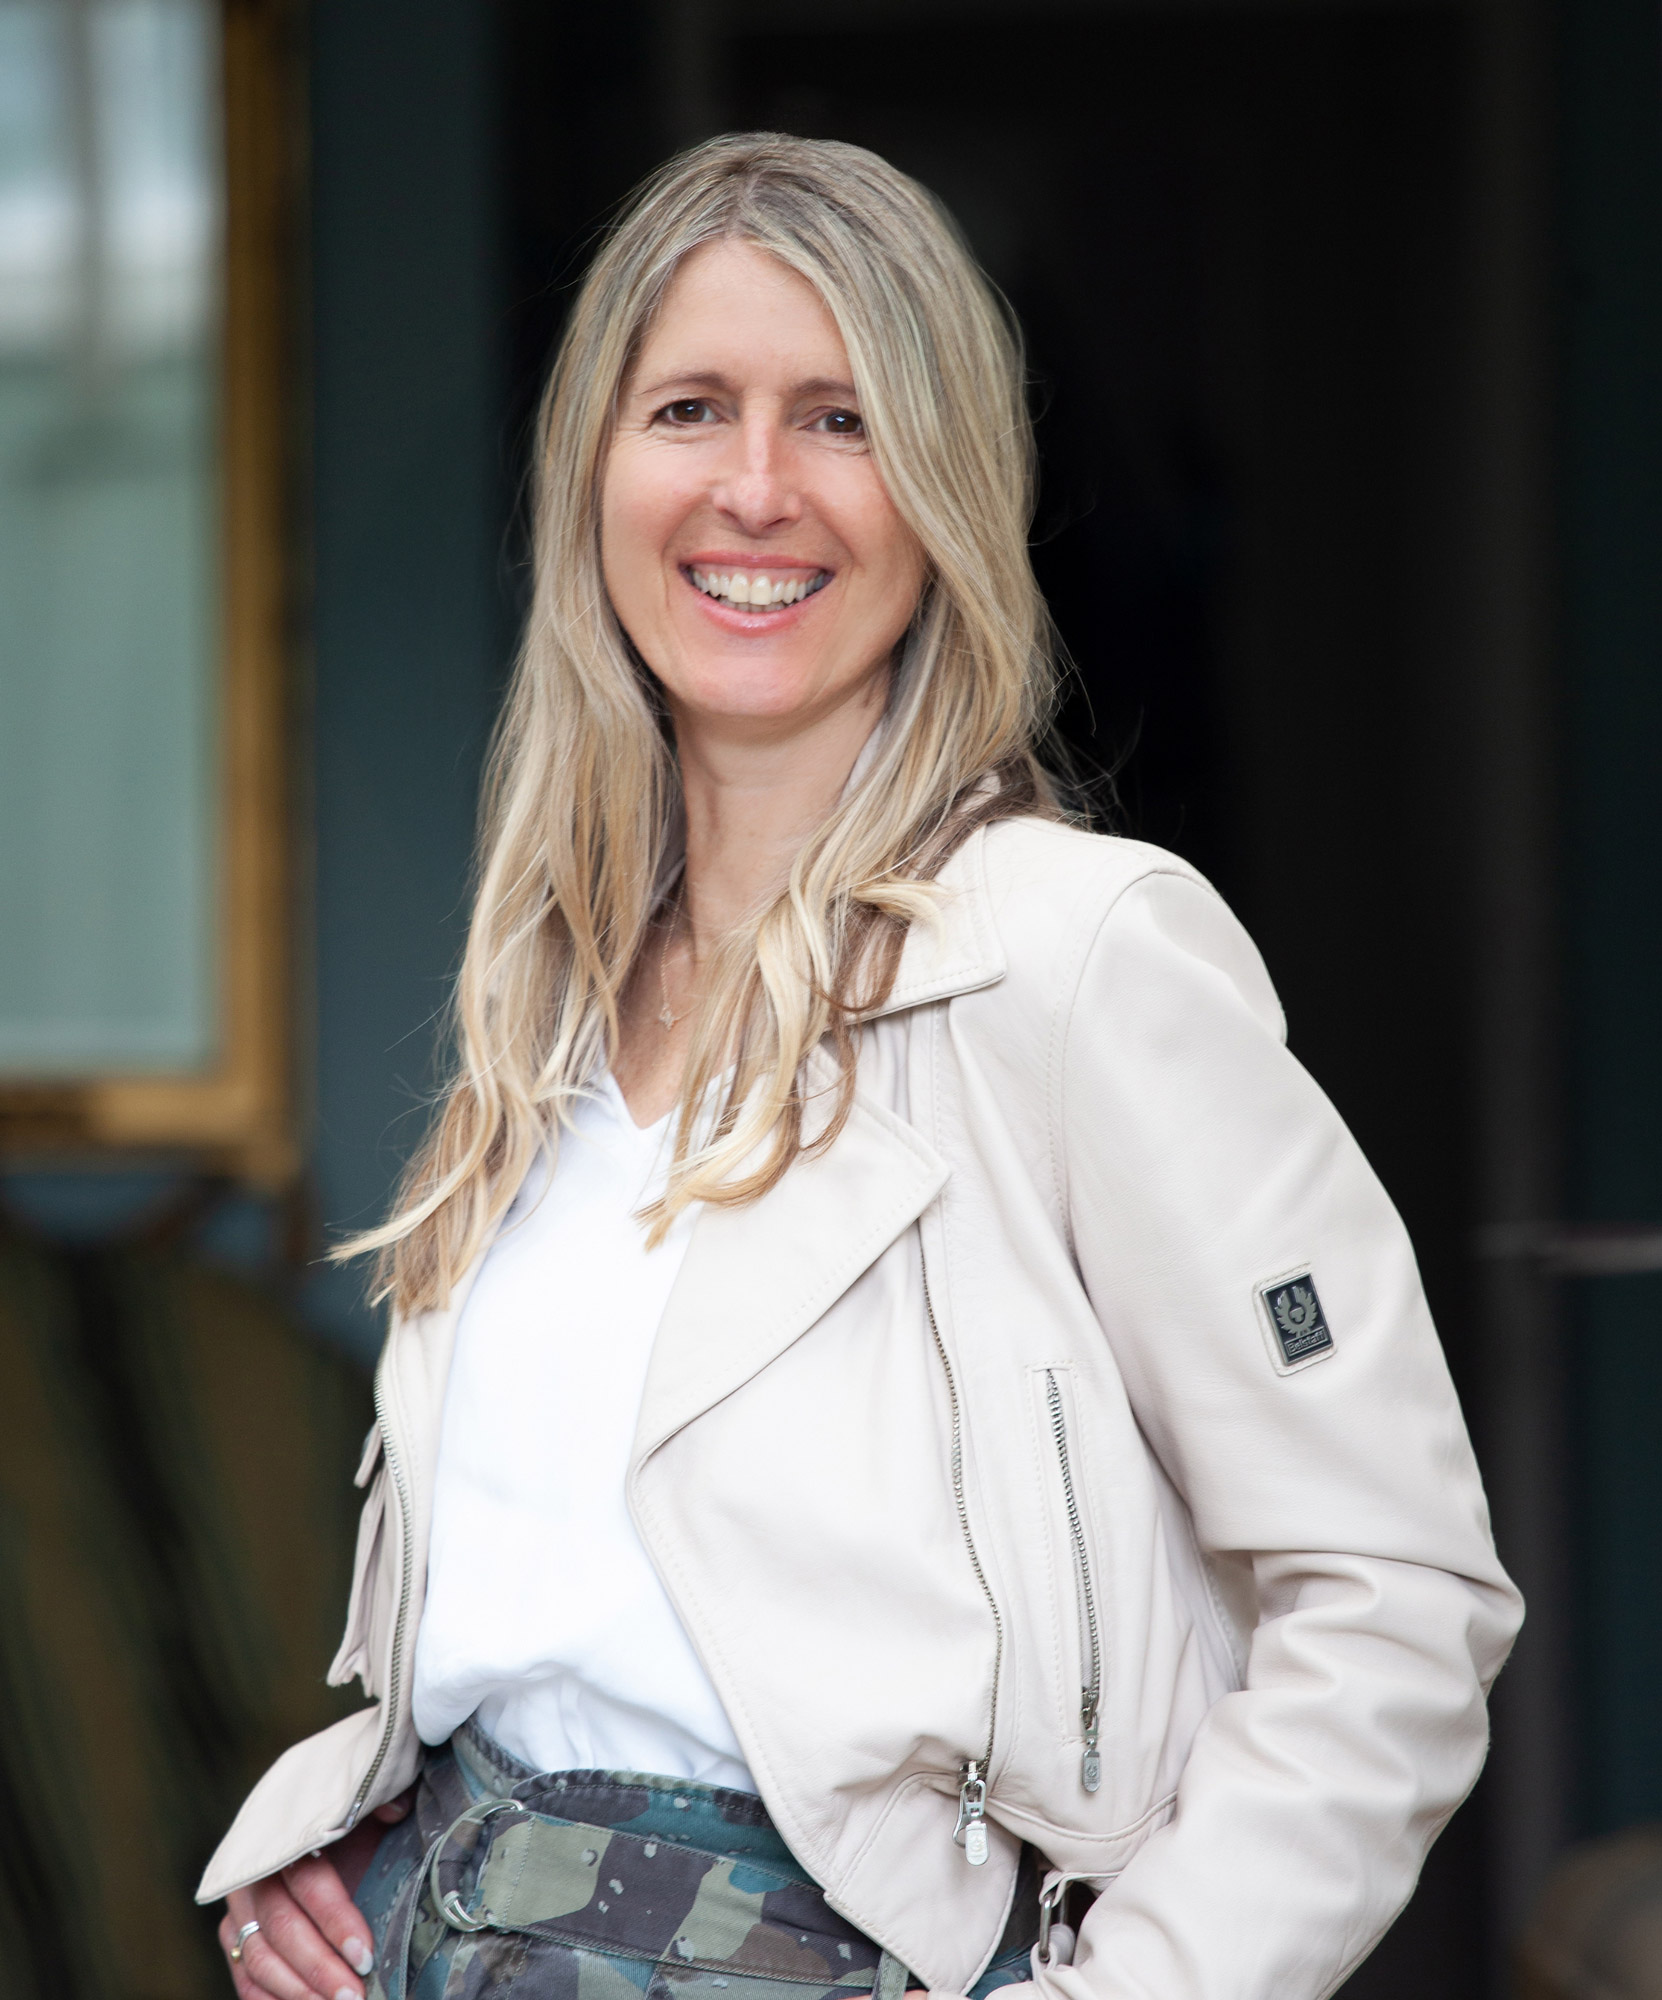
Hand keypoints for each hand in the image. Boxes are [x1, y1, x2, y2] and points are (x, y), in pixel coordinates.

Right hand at [219, 1791, 412, 1998]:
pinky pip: (245, 1980)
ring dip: (298, 1993)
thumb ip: (379, 1801)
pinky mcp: (232, 1941)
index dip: (337, 1921)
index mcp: (285, 1840)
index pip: (308, 1884)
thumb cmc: (343, 1823)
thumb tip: (395, 1809)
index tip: (365, 1954)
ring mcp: (237, 1913)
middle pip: (282, 1930)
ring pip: (259, 1961)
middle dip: (320, 1969)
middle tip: (354, 1995)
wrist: (300, 1830)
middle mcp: (253, 1878)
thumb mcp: (362, 1808)